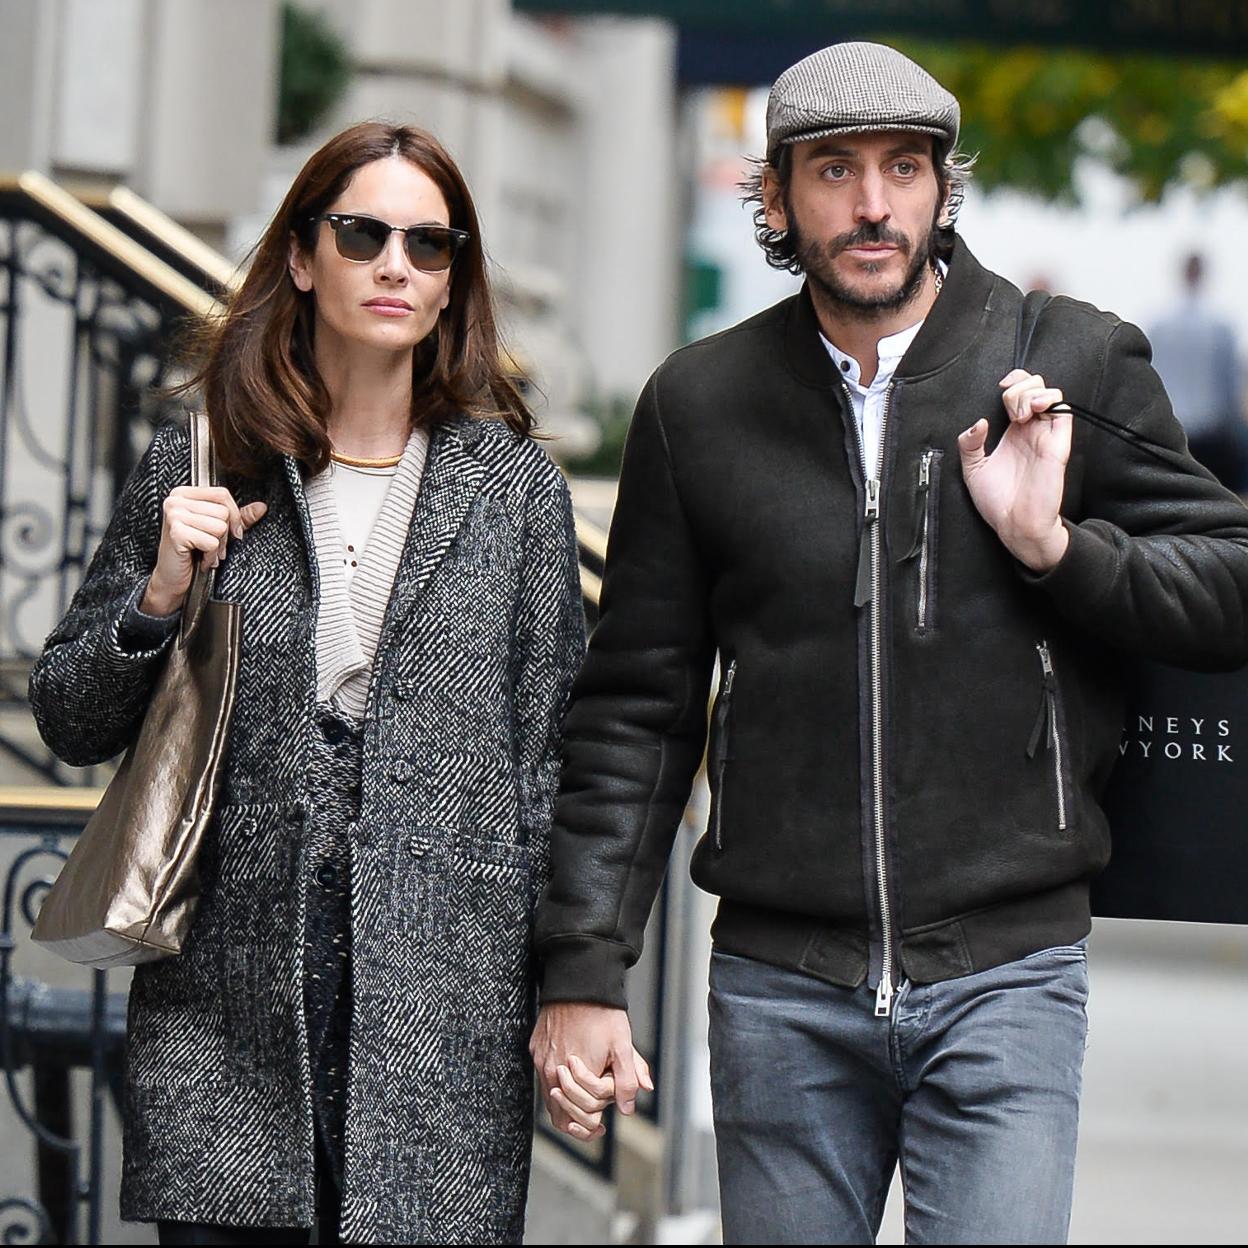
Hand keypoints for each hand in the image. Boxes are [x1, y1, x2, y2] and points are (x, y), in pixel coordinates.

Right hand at [140, 486, 266, 615]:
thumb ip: (239, 517)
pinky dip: (210, 556)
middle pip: (223, 511)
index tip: (233, 532)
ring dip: (217, 546)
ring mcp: (174, 515)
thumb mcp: (217, 530)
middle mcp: (175, 500)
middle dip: (224, 535)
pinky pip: (212, 542)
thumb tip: (261, 507)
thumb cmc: (191, 553)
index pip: (222, 494)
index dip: (234, 515)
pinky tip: (200, 559)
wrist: (171, 578)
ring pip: (220, 527)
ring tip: (205, 552)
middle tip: (211, 546)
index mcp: (183, 493)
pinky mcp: (177, 533)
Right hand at [529, 1003, 653, 1141]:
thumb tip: (627, 1109)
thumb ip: (627, 1080)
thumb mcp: (623, 1046)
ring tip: (586, 1095)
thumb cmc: (602, 1014)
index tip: (601, 1127)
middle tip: (594, 1118)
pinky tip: (574, 1072)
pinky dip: (557, 1081)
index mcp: (574, 1076)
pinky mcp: (535, 1047)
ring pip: (550, 1095)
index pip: (577, 1119)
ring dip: (567, 1101)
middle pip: (559, 1114)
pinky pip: (544, 1074)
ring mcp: (541, 1059)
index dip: (591, 1127)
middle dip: (578, 1118)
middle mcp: (552, 1071)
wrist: (579, 982)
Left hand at [958, 369, 1071, 571]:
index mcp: (1013, 433)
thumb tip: (977, 423)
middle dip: (1019, 386)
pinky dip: (1049, 401)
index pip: (1019, 393)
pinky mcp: (1057, 445)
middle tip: (1007, 408)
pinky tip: (1031, 412)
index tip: (998, 389)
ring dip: (1031, 393)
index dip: (1012, 383)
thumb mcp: (972, 470)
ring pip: (1050, 393)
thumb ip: (969, 445)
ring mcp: (1045, 436)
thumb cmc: (998, 502)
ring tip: (1017, 414)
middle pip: (1035, 387)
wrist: (1015, 525)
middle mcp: (1031, 431)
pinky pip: (1063, 411)